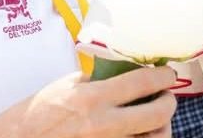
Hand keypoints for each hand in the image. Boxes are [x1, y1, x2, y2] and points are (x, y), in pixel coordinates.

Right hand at [0, 66, 176, 137]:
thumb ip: (96, 80)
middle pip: (158, 115)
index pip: (141, 82)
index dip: (162, 76)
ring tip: (156, 121)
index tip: (167, 73)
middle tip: (165, 97)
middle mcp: (103, 125)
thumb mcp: (64, 86)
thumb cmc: (33, 114)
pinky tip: (138, 135)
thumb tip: (124, 72)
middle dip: (169, 103)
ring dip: (161, 129)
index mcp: (91, 98)